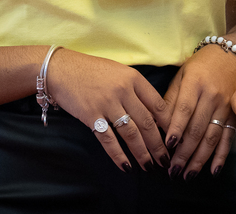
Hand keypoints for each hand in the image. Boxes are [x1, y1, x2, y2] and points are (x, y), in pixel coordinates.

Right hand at [45, 49, 171, 171]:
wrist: (60, 68)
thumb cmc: (91, 70)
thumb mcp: (119, 72)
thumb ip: (136, 89)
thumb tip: (154, 113)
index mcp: (133, 78)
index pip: (158, 104)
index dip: (169, 125)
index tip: (175, 138)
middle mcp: (123, 90)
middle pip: (147, 122)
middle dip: (158, 145)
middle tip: (166, 160)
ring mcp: (106, 103)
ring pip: (131, 133)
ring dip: (142, 153)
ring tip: (149, 166)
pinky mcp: (91, 116)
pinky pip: (109, 140)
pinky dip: (119, 155)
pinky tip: (126, 166)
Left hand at [160, 44, 235, 178]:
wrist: (232, 55)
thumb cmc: (200, 65)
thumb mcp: (182, 74)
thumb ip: (171, 99)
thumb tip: (158, 125)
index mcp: (195, 83)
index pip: (184, 109)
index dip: (176, 128)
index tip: (166, 146)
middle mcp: (212, 96)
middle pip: (197, 128)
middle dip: (184, 153)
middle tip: (172, 171)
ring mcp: (225, 107)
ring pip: (212, 137)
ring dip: (200, 159)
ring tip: (188, 175)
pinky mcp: (235, 115)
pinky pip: (228, 138)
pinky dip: (221, 156)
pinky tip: (213, 171)